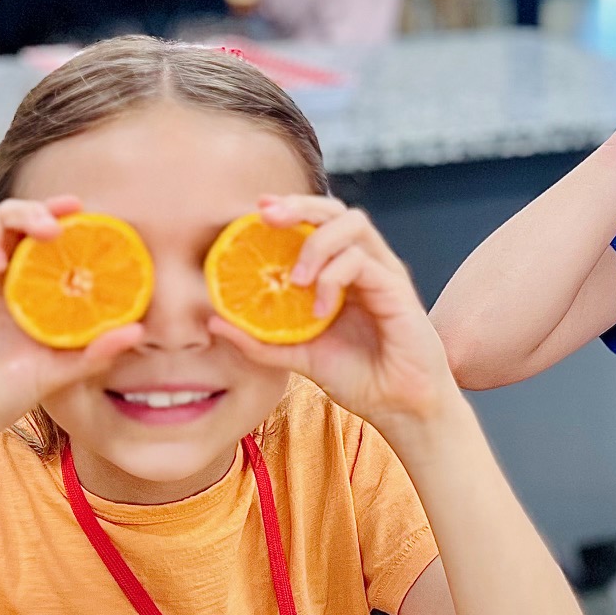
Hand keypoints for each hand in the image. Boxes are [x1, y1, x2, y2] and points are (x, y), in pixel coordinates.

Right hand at [0, 195, 143, 454]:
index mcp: (20, 278)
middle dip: (26, 209)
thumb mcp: (55, 372)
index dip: (54, 209)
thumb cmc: (0, 393)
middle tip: (46, 232)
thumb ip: (94, 351)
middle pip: (3, 208)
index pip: (36, 226)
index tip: (77, 207)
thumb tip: (139, 332)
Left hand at [209, 197, 456, 436]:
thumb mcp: (300, 357)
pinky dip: (334, 277)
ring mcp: (384, 273)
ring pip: (353, 224)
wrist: (400, 408)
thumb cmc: (361, 378)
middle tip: (266, 216)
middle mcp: (367, 264)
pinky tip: (320, 309)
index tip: (256, 209)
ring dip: (316, 244)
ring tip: (296, 280)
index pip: (318, 223)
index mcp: (345, 272)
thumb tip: (215, 322)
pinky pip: (362, 262)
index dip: (290, 209)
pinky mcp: (397, 290)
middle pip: (335, 210)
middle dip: (299, 206)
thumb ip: (261, 340)